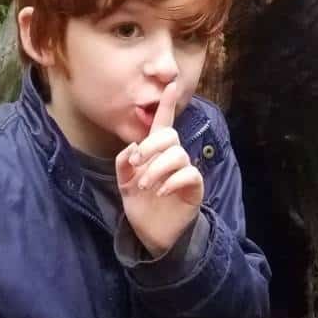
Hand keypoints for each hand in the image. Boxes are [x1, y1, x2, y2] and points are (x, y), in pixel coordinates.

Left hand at [115, 81, 203, 257]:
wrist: (151, 233)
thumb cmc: (140, 204)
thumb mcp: (124, 181)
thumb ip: (124, 162)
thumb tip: (133, 148)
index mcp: (156, 152)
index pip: (163, 124)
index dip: (168, 104)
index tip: (171, 84)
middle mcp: (173, 158)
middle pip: (170, 136)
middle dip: (150, 146)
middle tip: (137, 164)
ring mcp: (185, 172)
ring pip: (178, 155)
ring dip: (157, 168)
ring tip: (145, 186)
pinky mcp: (194, 188)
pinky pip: (189, 174)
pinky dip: (173, 180)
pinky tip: (161, 192)